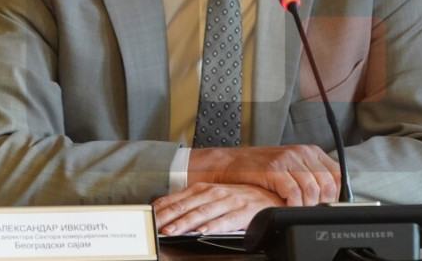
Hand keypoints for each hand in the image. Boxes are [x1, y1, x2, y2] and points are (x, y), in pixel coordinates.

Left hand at [153, 183, 282, 234]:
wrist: (271, 196)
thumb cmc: (241, 198)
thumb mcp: (216, 196)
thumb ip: (195, 202)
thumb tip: (170, 211)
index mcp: (206, 188)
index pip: (180, 197)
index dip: (164, 207)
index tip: (150, 216)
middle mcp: (216, 192)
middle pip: (188, 205)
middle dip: (170, 217)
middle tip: (156, 227)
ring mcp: (229, 201)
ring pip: (203, 212)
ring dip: (186, 222)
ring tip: (172, 231)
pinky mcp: (243, 212)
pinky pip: (226, 221)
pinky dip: (213, 226)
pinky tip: (202, 232)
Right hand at [188, 145, 339, 206]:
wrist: (233, 163)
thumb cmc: (262, 168)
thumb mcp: (291, 166)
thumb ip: (310, 175)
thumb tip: (329, 196)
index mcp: (310, 151)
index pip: (336, 173)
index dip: (336, 192)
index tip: (327, 204)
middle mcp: (301, 152)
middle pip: (326, 183)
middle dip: (322, 202)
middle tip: (313, 211)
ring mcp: (287, 160)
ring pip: (312, 189)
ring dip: (308, 206)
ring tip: (300, 211)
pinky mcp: (274, 170)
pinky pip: (293, 192)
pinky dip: (294, 205)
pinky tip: (289, 207)